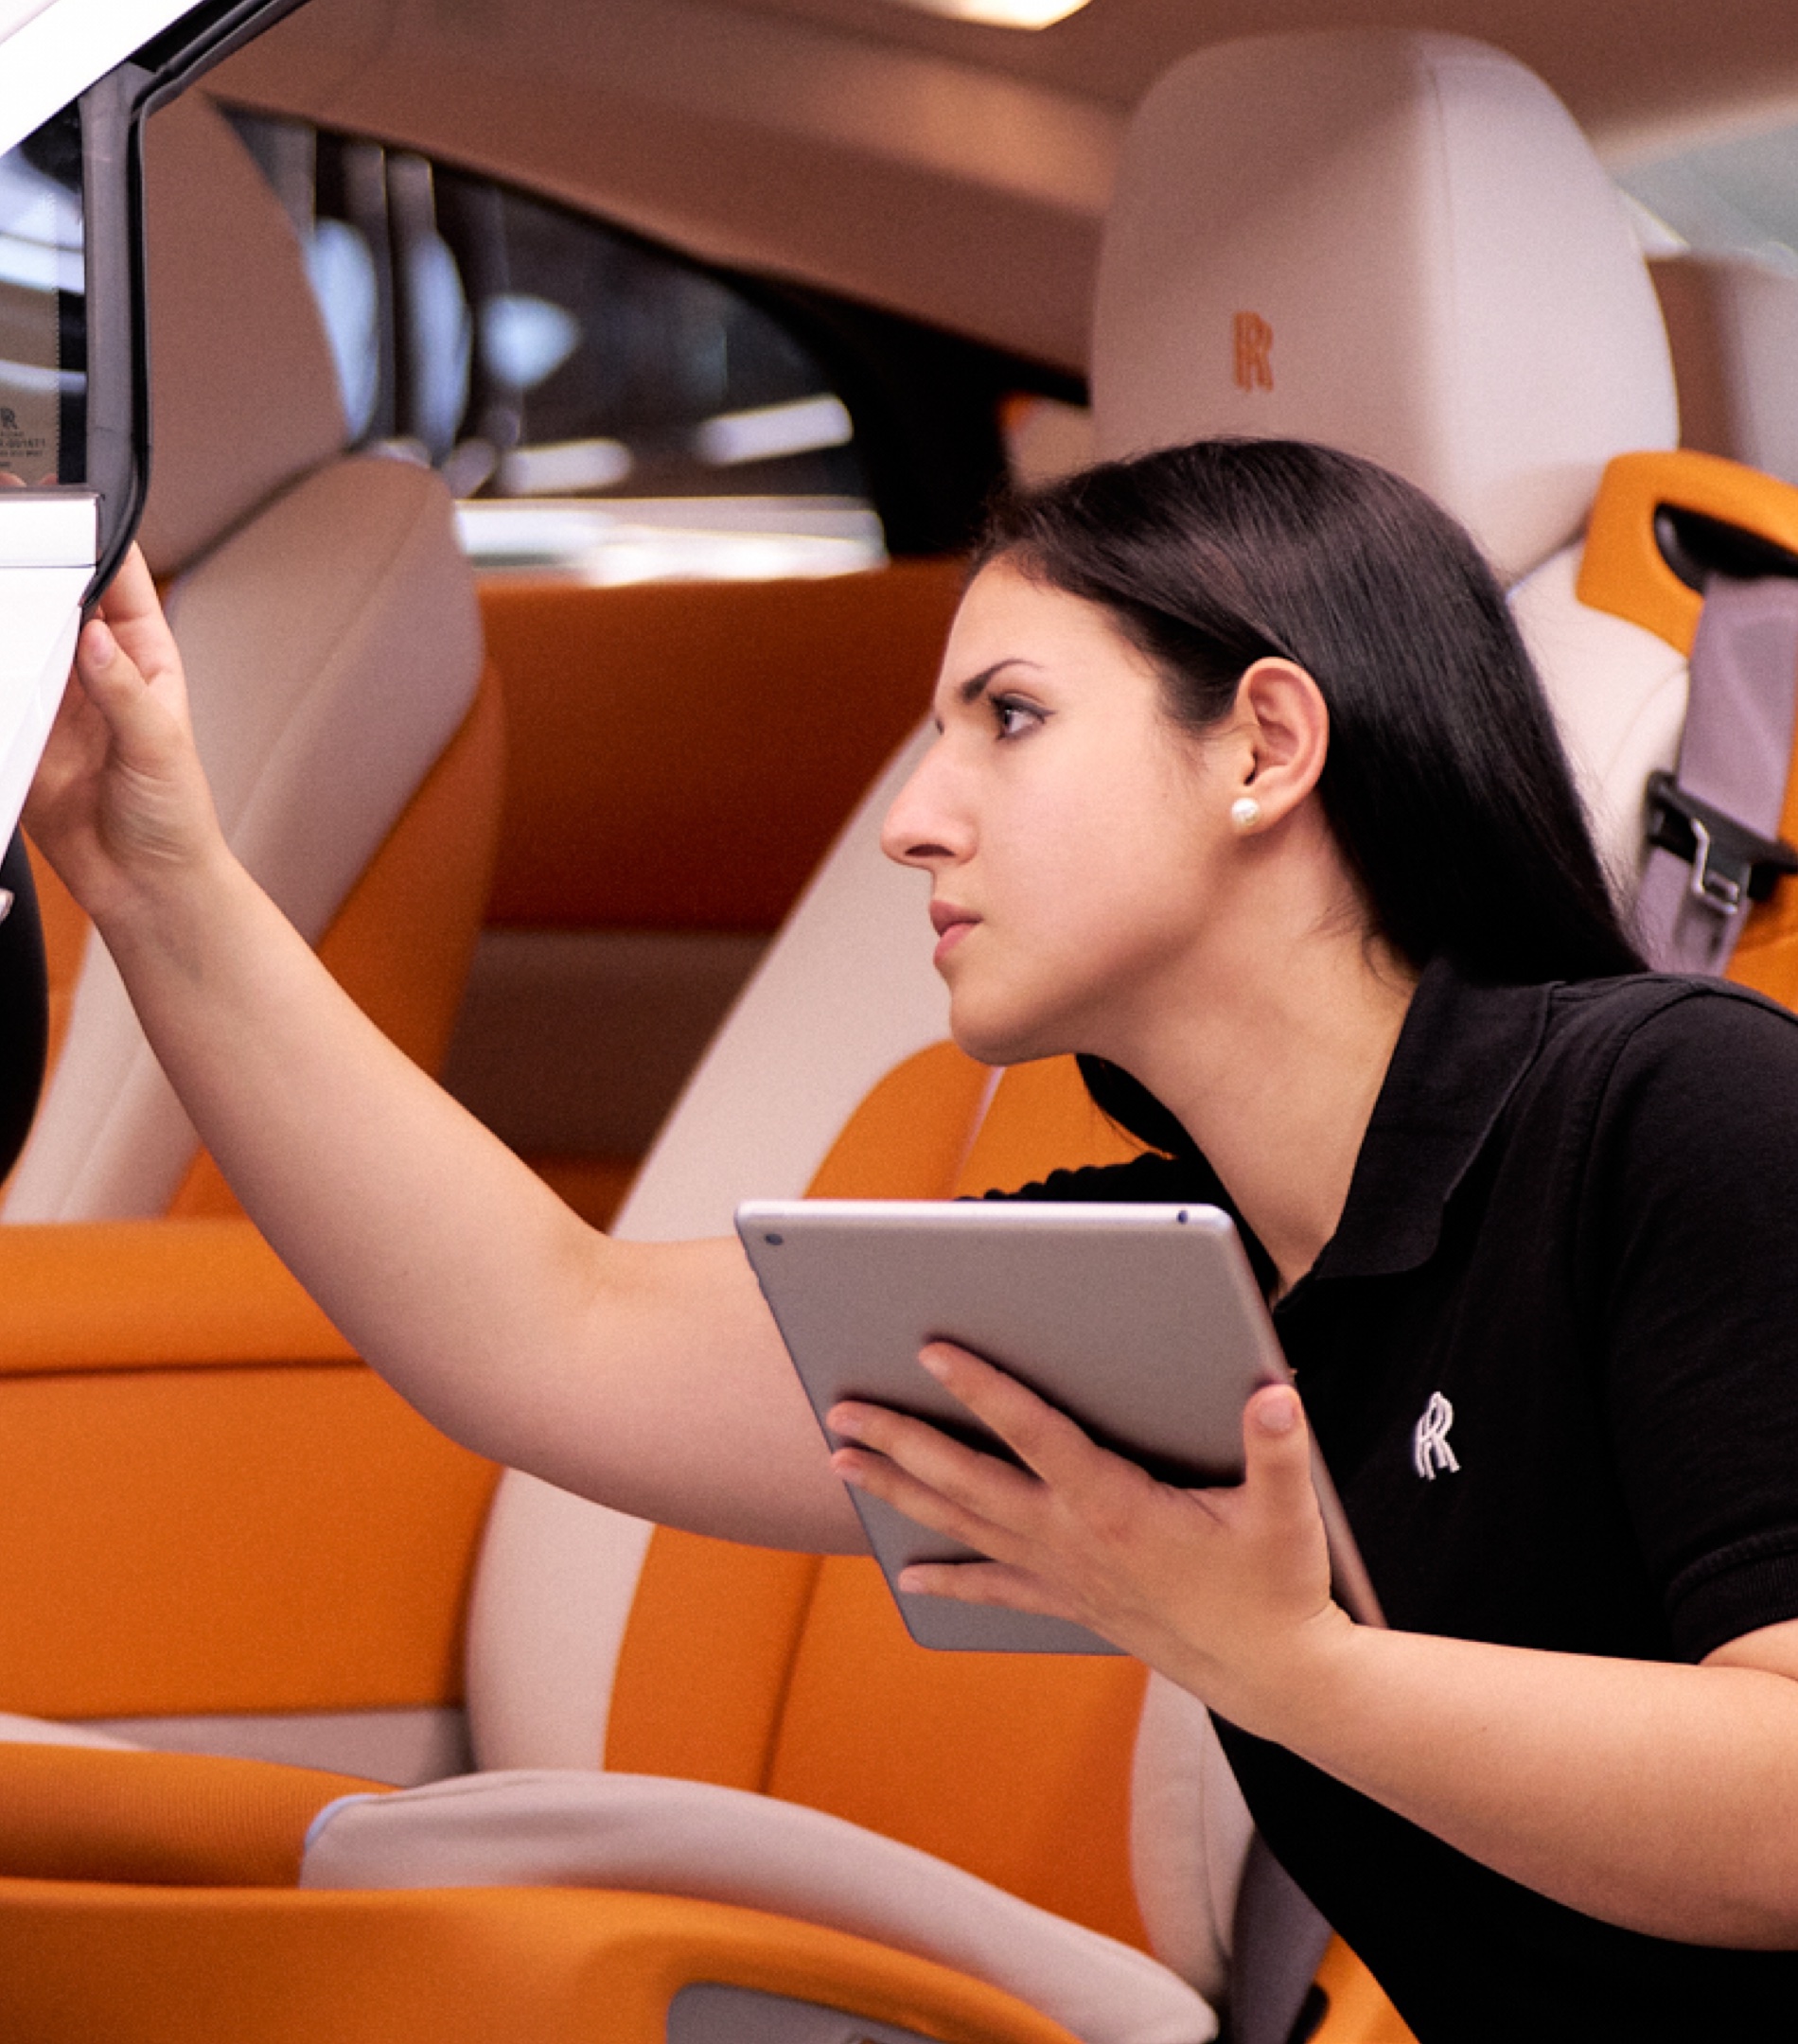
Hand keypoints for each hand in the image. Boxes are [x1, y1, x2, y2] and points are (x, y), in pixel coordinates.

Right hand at [24, 546, 226, 920]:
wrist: (144, 886)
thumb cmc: (176, 817)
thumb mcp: (160, 746)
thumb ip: (125, 692)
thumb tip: (97, 639)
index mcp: (143, 657)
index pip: (116, 578)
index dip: (91, 536)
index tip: (61, 503)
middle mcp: (95, 670)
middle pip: (53, 599)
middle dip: (29, 566)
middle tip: (3, 537)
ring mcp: (52, 698)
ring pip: (15, 636)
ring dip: (0, 616)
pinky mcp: (19, 732)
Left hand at [829, 1344, 1354, 1729]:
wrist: (1274, 1679)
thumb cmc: (1278, 1588)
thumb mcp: (1290, 1514)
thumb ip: (1279, 1449)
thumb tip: (1272, 1394)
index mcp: (1116, 1508)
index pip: (1035, 1434)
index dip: (983, 1390)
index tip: (931, 1351)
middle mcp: (1073, 1541)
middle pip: (968, 1480)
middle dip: (901, 1441)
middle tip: (839, 1409)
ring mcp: (1065, 1576)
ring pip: (964, 1526)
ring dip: (900, 1492)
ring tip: (842, 1463)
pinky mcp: (1071, 1604)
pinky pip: (995, 1588)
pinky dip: (948, 1579)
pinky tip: (904, 1576)